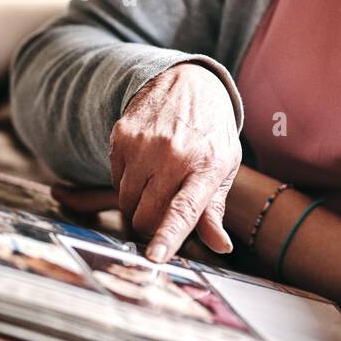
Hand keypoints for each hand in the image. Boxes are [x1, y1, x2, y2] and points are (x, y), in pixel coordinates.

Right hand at [106, 62, 240, 262]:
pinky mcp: (122, 137)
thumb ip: (215, 209)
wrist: (188, 83)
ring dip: (138, 204)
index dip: (168, 236)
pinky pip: (116, 181)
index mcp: (207, 166)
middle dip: (153, 223)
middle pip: (147, 216)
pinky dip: (127, 183)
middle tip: (165, 207)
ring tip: (157, 182)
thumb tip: (221, 246)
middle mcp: (174, 154)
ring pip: (127, 202)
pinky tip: (145, 164)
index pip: (185, 209)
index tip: (154, 257)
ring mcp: (145, 144)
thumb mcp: (224, 166)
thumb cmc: (210, 133)